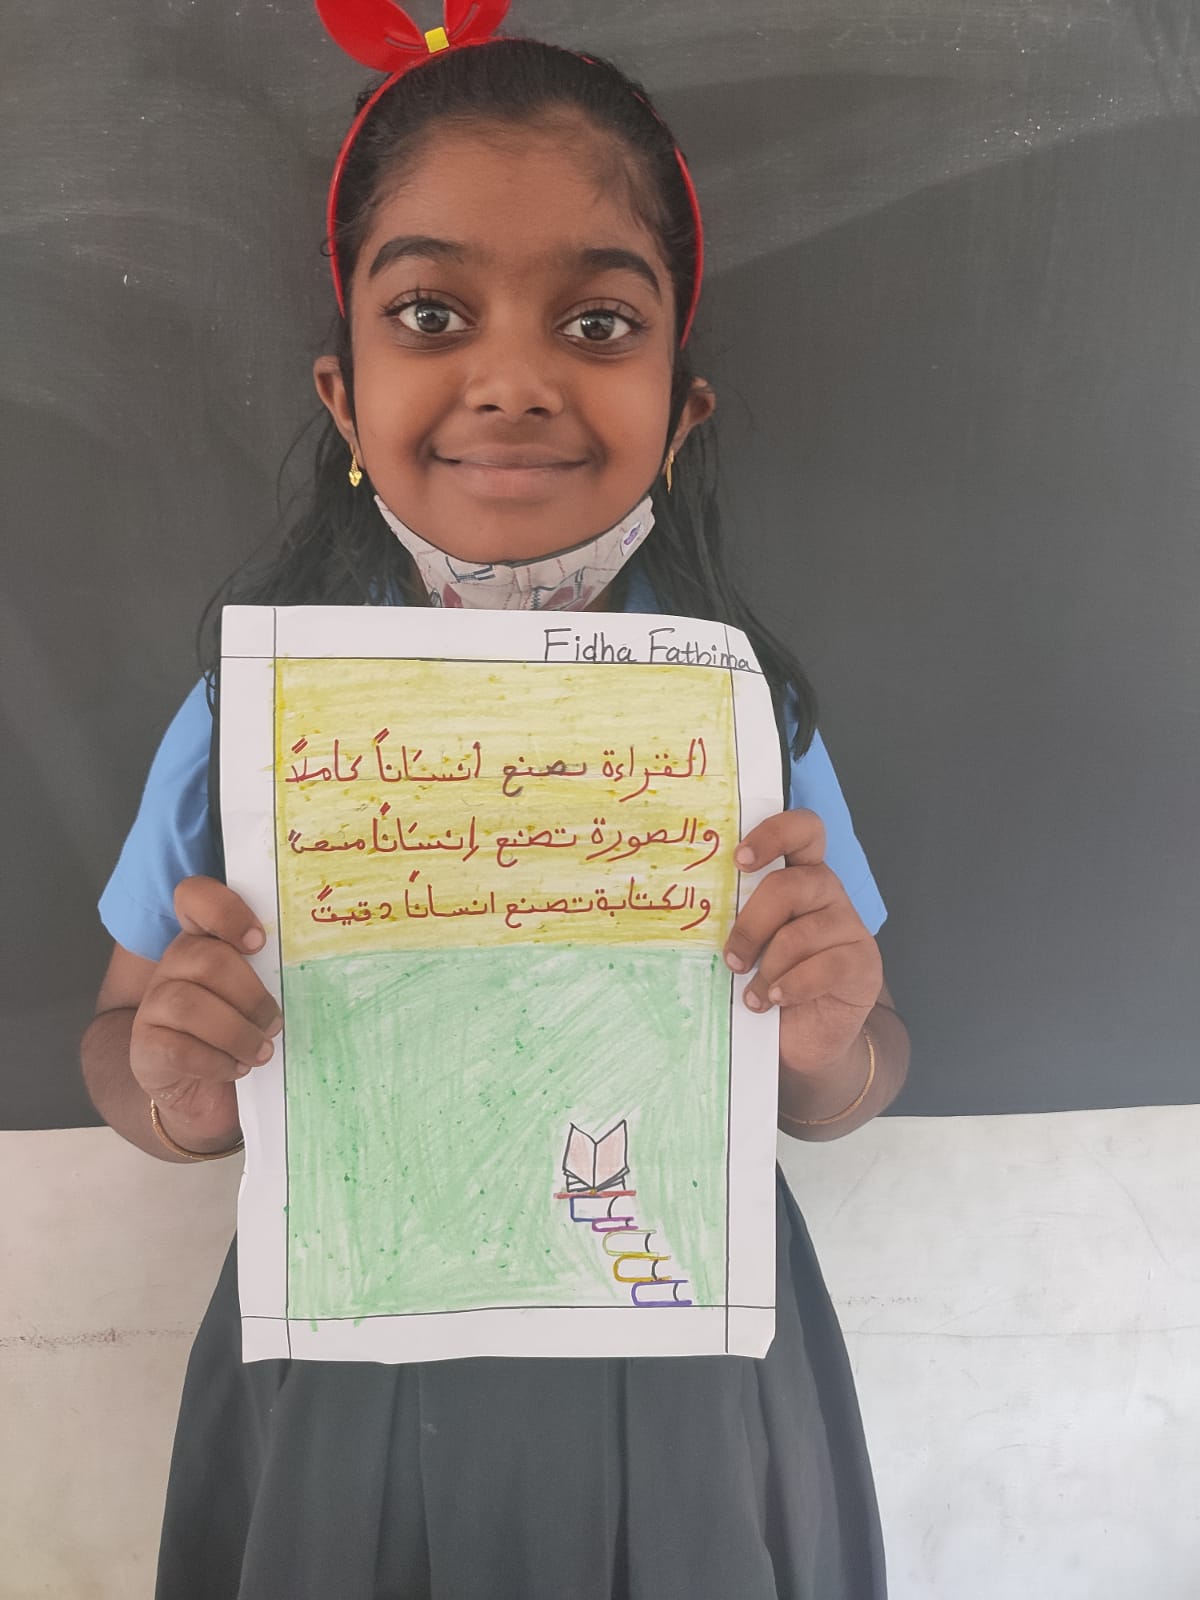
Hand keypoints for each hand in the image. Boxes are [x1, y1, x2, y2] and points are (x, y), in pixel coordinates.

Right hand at [130, 877, 279, 1146]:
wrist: (200, 1089)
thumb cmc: (240, 1032)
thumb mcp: (258, 996)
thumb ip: (274, 973)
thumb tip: (322, 967)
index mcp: (204, 940)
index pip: (195, 897)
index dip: (226, 911)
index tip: (259, 942)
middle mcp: (174, 964)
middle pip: (208, 960)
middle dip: (251, 996)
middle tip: (274, 1023)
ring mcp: (154, 1004)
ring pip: (190, 1005)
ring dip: (237, 1033)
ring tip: (261, 1052)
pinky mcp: (145, 1046)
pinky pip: (179, 1049)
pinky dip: (216, 1062)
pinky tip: (236, 1068)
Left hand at [722, 810, 882, 1079]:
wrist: (806, 1037)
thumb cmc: (769, 981)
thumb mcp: (749, 944)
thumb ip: (735, 919)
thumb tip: (691, 910)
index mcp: (799, 875)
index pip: (803, 830)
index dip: (773, 834)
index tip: (740, 861)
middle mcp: (827, 892)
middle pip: (789, 885)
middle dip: (751, 925)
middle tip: (732, 958)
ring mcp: (850, 927)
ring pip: (801, 933)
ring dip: (768, 968)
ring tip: (753, 995)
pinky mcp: (864, 963)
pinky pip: (825, 967)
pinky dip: (793, 986)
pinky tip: (776, 999)